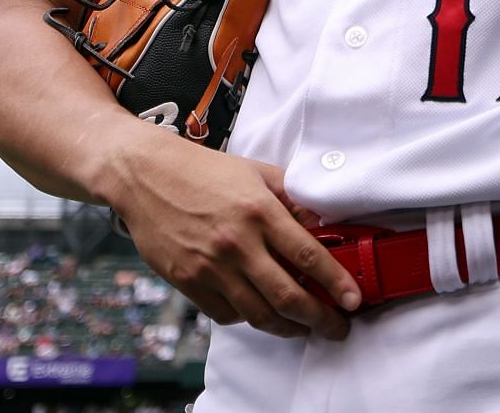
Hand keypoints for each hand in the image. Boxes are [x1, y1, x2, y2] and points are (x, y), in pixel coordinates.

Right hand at [105, 131, 362, 339]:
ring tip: (305, 328)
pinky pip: (226, 314)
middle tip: (337, 328)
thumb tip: (324, 226)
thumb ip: (292, 200)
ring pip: (258, 314)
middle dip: (320, 319)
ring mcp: (210, 267)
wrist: (145, 176)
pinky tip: (261, 311)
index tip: (354, 300)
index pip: (308, 256)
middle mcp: (237, 243)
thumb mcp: (258, 173)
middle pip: (287, 296)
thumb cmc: (204, 171)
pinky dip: (249, 318)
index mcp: (259, 211)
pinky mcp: (188, 281)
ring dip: (288, 328)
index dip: (336, 283)